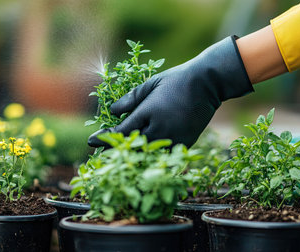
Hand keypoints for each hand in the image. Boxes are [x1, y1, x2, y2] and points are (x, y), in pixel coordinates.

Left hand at [88, 36, 253, 147]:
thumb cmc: (176, 80)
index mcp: (149, 112)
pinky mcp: (184, 143)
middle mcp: (160, 128)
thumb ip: (130, 99)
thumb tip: (112, 111)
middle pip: (132, 147)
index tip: (92, 142)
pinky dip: (152, 157)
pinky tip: (143, 158)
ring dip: (133, 157)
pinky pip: (164, 155)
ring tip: (119, 159)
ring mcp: (173, 138)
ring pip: (148, 155)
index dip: (105, 138)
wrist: (207, 84)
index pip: (122, 131)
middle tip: (101, 155)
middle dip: (116, 150)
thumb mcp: (150, 85)